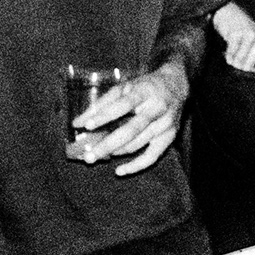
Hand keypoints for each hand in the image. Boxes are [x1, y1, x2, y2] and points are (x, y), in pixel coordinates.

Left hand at [70, 63, 187, 174]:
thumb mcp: (124, 87)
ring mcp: (165, 124)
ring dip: (115, 152)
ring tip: (97, 156)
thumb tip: (77, 123)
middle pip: (131, 130)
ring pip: (138, 144)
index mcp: (145, 91)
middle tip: (89, 156)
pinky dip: (135, 166)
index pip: (123, 105)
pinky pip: (152, 156)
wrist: (176, 84)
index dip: (104, 116)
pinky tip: (119, 170)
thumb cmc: (145, 86)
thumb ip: (101, 104)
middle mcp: (157, 108)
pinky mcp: (170, 136)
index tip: (86, 126)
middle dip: (108, 144)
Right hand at [212, 3, 254, 73]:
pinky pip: (231, 55)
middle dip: (240, 66)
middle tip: (235, 61)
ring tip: (231, 54)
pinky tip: (226, 51)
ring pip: (240, 62)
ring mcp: (249, 35)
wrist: (226, 10)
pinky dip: (227, 56)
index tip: (249, 70)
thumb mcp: (253, 39)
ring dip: (232, 61)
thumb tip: (251, 71)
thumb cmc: (240, 28)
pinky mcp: (236, 34)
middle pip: (250, 66)